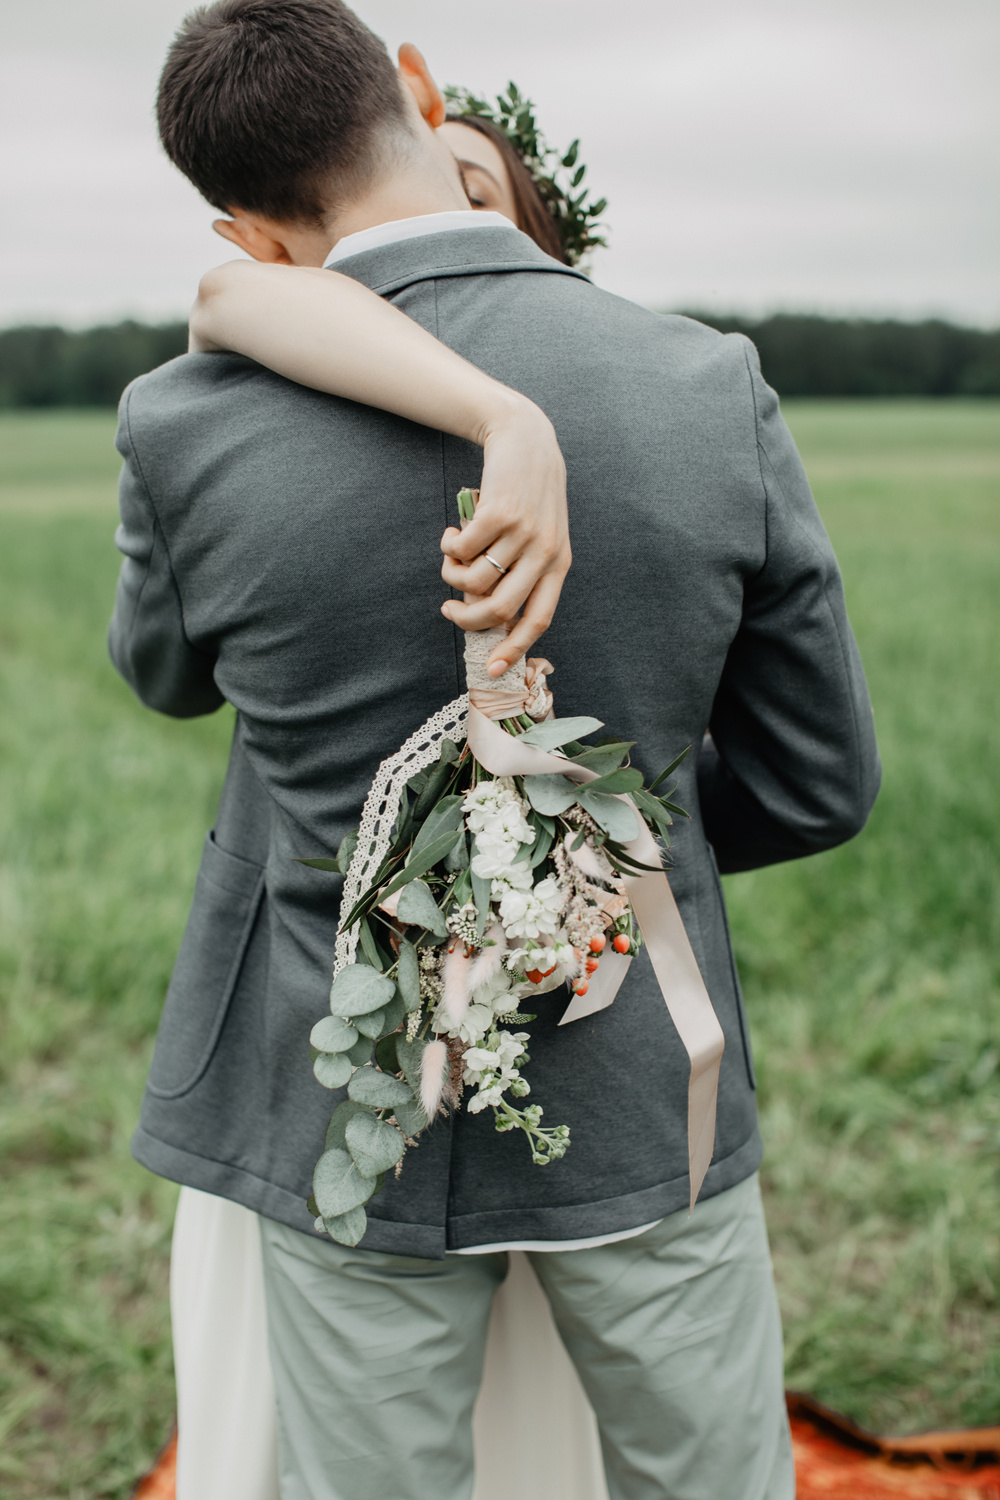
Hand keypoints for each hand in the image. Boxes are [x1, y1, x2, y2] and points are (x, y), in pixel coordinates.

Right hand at [439, 398, 570, 676]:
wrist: (526, 439)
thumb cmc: (528, 495)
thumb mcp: (540, 534)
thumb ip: (523, 571)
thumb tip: (486, 612)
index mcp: (559, 564)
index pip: (539, 618)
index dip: (514, 647)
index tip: (492, 669)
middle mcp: (545, 552)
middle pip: (498, 609)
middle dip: (466, 619)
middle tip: (448, 610)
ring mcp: (523, 532)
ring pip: (473, 581)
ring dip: (451, 577)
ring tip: (450, 560)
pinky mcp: (498, 513)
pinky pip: (461, 551)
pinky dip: (448, 548)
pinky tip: (452, 534)